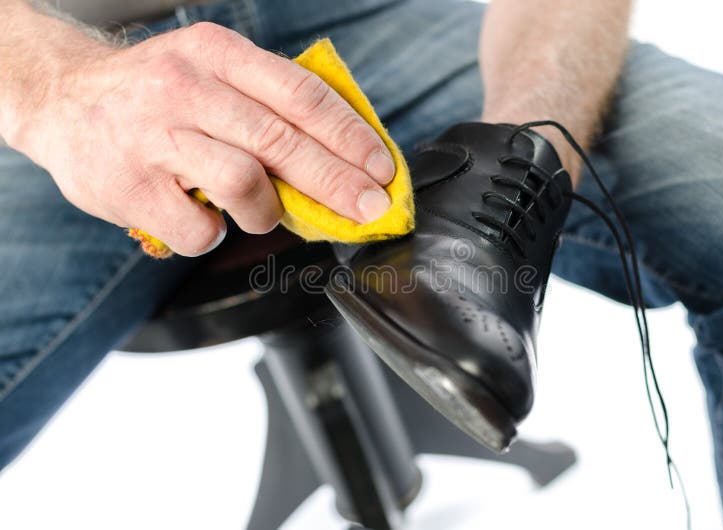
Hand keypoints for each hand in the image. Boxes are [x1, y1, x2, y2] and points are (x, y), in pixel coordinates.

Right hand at [10, 22, 394, 255]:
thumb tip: (343, 158)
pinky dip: (215, 233)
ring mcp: (153, 137)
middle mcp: (185, 87)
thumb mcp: (211, 72)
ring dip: (268, 211)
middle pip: (282, 141)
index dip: (350, 136)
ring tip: (263, 211)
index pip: (301, 95)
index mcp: (217, 54)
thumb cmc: (156, 94)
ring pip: (244, 183)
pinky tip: (204, 217)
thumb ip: (268, 105)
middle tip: (368, 208)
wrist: (61, 100)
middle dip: (337, 182)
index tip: (381, 168)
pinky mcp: (129, 187)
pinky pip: (200, 229)